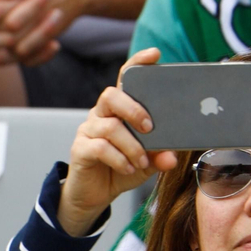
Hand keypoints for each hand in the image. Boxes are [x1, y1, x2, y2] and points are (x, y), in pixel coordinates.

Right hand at [58, 48, 178, 236]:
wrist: (94, 195)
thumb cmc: (122, 169)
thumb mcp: (147, 162)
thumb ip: (159, 156)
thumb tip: (171, 156)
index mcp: (119, 110)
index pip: (125, 79)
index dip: (137, 63)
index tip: (154, 54)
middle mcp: (101, 115)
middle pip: (111, 96)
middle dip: (134, 109)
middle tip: (150, 128)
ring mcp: (88, 130)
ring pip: (110, 127)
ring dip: (132, 146)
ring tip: (142, 162)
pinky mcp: (80, 149)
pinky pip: (100, 147)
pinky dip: (119, 159)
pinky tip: (128, 168)